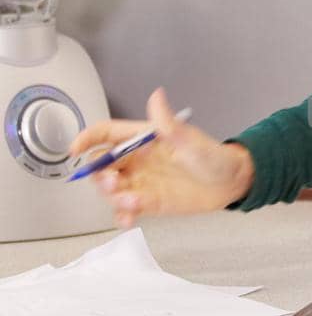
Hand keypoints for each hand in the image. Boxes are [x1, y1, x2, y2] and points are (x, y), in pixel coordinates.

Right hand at [66, 87, 253, 228]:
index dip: (87, 139)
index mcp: (142, 138)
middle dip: (100, 175)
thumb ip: (167, 122)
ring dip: (113, 197)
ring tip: (132, 202)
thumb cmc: (212, 156)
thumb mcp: (190, 139)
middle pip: (102, 166)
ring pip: (111, 190)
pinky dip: (122, 216)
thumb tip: (157, 95)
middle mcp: (137, 160)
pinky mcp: (149, 202)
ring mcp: (141, 182)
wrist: (231, 183)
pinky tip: (129, 219)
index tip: (75, 149)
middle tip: (114, 182)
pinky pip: (126, 210)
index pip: (105, 135)